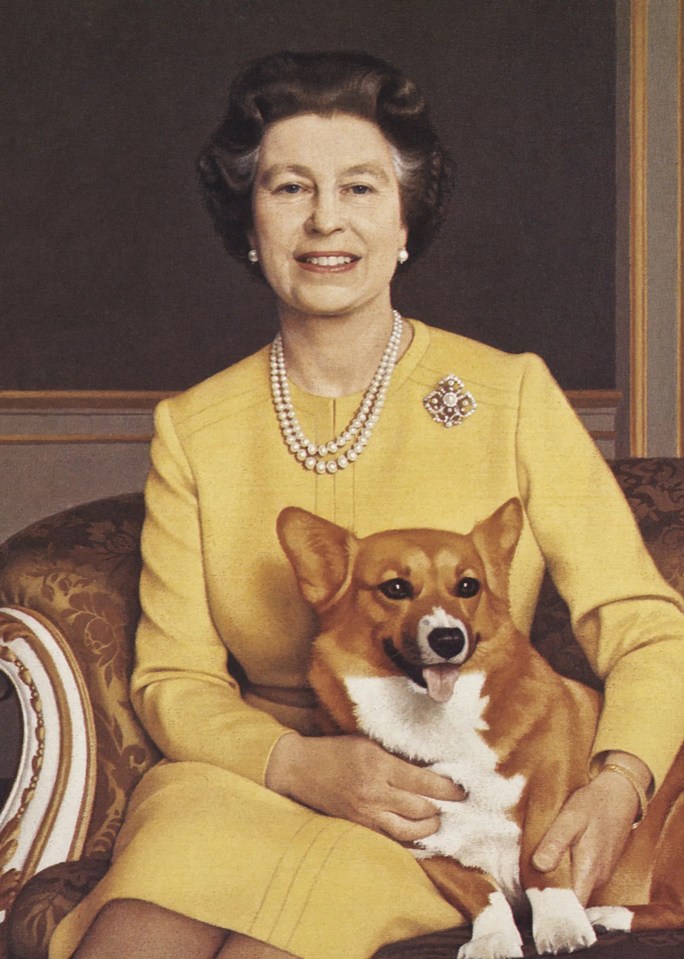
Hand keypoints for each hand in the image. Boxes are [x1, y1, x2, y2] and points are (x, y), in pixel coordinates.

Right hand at [266, 732, 463, 843]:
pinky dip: (410, 839)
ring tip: (437, 819)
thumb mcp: (369, 743)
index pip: (424, 782)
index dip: (448, 789)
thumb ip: (397, 757)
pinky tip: (419, 834)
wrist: (300, 769)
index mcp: (379, 764)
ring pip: (410, 831)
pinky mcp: (359, 827)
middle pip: (422, 809)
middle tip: (454, 805)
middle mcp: (374, 791)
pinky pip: (392, 839)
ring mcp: (366, 813)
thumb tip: (430, 769)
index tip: (462, 790)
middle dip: (442, 809)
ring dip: (429, 827)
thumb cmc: (336, 750)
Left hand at [532, 752, 650, 903]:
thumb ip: (556, 843)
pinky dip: (567, 873)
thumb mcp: (571, 817)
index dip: (553, 909)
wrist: (620, 794)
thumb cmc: (594, 804)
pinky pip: (580, 878)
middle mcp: (597, 879)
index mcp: (589, 871)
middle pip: (571, 900)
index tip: (533, 901)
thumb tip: (539, 867)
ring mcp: (600, 874)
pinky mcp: (600, 868)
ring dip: (558, 882)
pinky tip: (555, 859)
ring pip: (575, 888)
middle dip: (551, 894)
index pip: (572, 907)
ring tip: (537, 868)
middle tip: (527, 882)